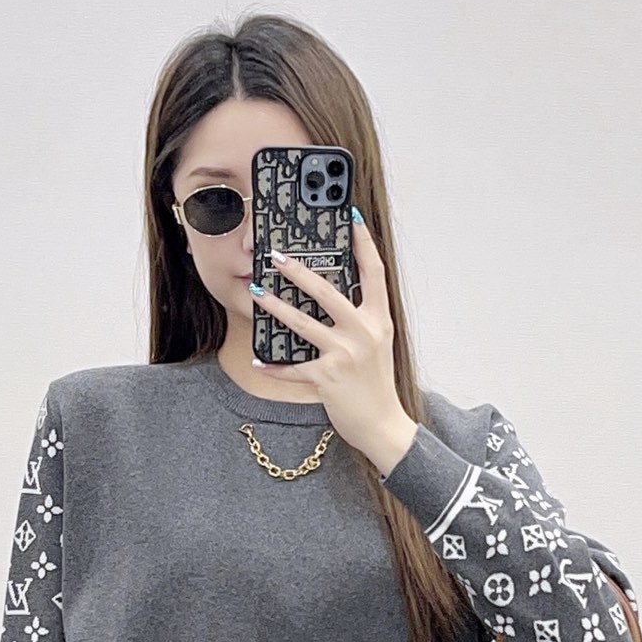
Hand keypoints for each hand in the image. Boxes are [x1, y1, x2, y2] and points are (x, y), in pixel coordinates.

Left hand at [253, 214, 417, 476]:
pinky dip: (274, 367)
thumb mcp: (378, 344)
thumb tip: (336, 293)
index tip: (349, 217)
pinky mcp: (328, 377)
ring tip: (258, 292)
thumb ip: (362, 319)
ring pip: (304, 324)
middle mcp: (364, 332)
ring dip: (277, 307)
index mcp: (379, 319)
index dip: (363, 242)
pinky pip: (293, 369)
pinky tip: (258, 360)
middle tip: (277, 256)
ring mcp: (345, 355)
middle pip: (328, 292)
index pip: (374, 272)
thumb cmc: (376, 383)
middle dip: (300, 271)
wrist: (383, 424)